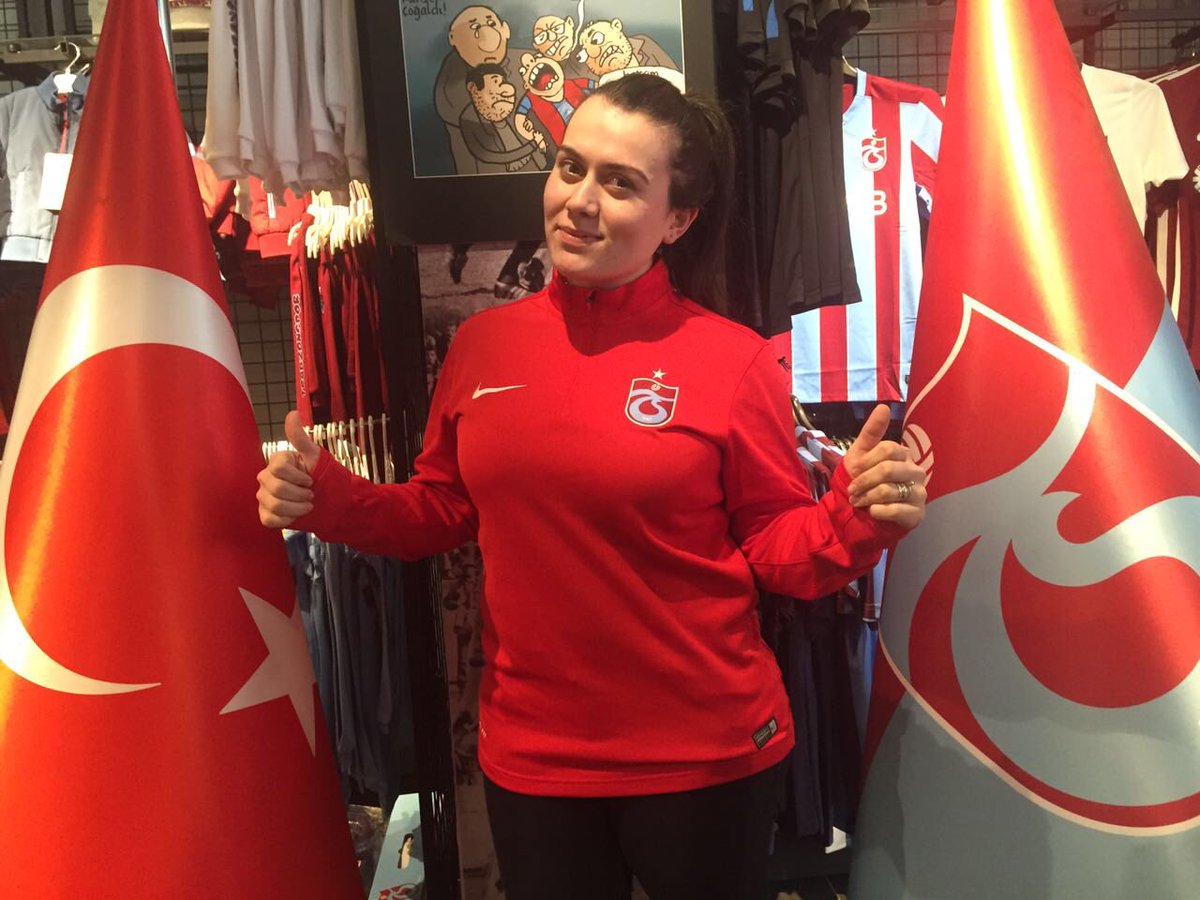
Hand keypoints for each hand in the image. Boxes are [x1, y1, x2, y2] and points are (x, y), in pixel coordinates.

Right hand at [256, 411, 320, 528]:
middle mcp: (266, 478)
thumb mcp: (315, 456)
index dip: (299, 477)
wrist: (332, 503)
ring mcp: (264, 497)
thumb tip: (292, 413)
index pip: (278, 468)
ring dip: (297, 508)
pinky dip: (287, 520)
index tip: (311, 479)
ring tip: (308, 505)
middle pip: (276, 488)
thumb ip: (300, 438)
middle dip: (301, 494)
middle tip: (312, 494)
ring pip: (274, 505)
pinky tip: (296, 516)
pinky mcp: (266, 514)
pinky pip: (269, 519)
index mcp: (277, 462)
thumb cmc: (324, 477)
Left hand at [844, 404, 926, 529]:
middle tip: (853, 490)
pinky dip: (878, 511)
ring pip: (890, 490)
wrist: (858, 515)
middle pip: (888, 469)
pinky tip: (872, 512)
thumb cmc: (861, 483)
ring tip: (858, 502)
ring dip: (867, 497)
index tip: (854, 471)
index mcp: (904, 456)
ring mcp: (919, 493)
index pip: (888, 449)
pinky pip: (896, 509)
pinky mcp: (917, 514)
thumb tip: (884, 407)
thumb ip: (871, 432)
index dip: (866, 461)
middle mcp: (916, 472)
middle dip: (864, 480)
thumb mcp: (859, 456)